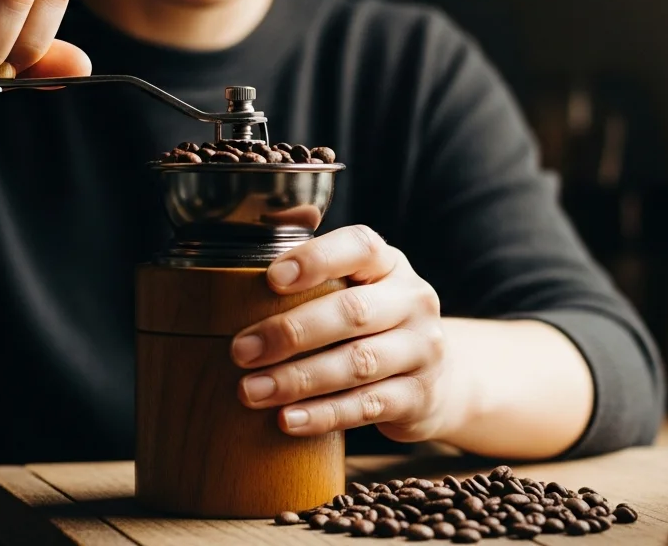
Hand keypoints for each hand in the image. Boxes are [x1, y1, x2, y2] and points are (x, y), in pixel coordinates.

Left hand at [230, 225, 456, 442]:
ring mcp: (422, 349)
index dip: (316, 259)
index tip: (271, 278)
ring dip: (298, 379)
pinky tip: (287, 420)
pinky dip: (323, 415)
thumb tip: (227, 276)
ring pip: (357, 363)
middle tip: (241, 351)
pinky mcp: (419, 397)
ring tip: (251, 391)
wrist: (440, 379)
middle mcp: (413, 301)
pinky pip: (366, 406)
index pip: (360, 247)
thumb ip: (313, 279)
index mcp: (389, 264)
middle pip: (352, 312)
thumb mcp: (358, 290)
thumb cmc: (373, 326)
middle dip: (290, 332)